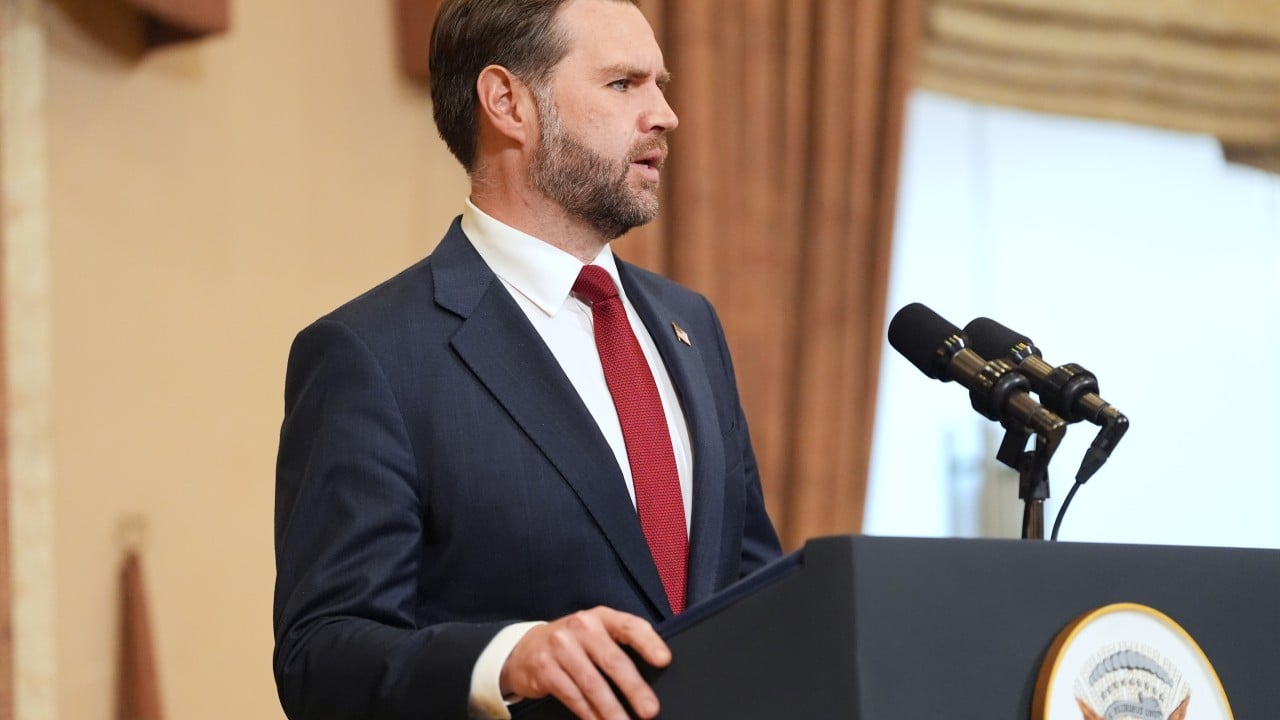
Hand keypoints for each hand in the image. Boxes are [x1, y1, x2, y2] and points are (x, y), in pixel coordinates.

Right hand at [500, 606, 670, 719]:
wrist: (525, 648)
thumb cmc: (573, 643)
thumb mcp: (596, 633)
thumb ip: (620, 644)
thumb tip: (653, 672)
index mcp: (601, 617)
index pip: (630, 626)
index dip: (649, 643)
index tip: (664, 660)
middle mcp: (581, 628)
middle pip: (613, 660)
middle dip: (634, 689)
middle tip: (649, 710)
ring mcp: (561, 647)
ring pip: (593, 684)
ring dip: (612, 709)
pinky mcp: (546, 669)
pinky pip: (573, 697)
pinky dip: (590, 714)